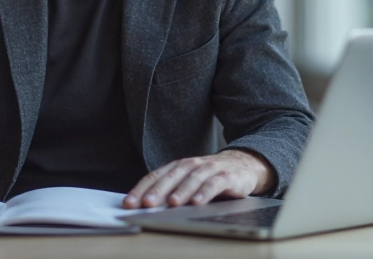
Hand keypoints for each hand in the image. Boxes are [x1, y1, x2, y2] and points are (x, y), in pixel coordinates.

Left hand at [123, 150, 275, 208]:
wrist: (242, 165)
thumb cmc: (209, 177)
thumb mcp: (188, 181)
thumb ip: (170, 191)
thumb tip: (145, 207)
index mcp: (177, 167)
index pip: (154, 177)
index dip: (140, 190)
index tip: (129, 203)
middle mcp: (190, 165)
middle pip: (170, 177)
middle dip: (157, 191)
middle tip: (146, 203)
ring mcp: (208, 169)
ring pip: (191, 179)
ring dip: (181, 191)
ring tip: (172, 203)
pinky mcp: (226, 176)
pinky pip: (214, 184)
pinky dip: (205, 192)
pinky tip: (198, 202)